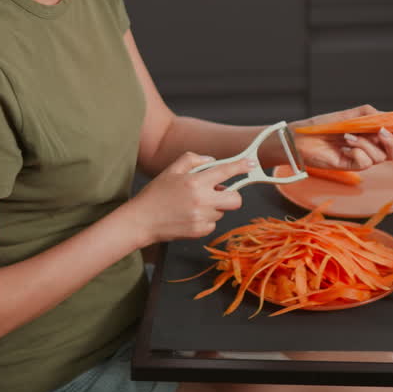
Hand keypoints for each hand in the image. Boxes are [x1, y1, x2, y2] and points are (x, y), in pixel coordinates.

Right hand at [125, 151, 246, 244]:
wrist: (141, 221)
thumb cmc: (155, 194)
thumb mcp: (171, 170)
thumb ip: (192, 159)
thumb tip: (210, 160)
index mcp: (195, 182)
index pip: (226, 171)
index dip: (241, 166)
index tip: (251, 164)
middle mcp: (201, 200)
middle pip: (236, 199)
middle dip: (232, 196)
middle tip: (219, 193)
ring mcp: (202, 218)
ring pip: (222, 212)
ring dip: (214, 207)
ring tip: (193, 205)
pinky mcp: (199, 231)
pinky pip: (213, 223)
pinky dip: (206, 219)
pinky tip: (189, 216)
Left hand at [290, 104, 392, 170]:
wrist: (302, 139)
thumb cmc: (322, 126)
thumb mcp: (349, 115)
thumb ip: (370, 114)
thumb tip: (385, 118)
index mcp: (369, 132)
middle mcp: (369, 146)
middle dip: (392, 141)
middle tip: (381, 132)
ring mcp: (361, 157)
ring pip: (380, 156)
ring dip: (365, 143)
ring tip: (348, 136)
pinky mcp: (352, 166)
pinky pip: (366, 161)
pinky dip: (357, 151)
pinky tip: (344, 146)